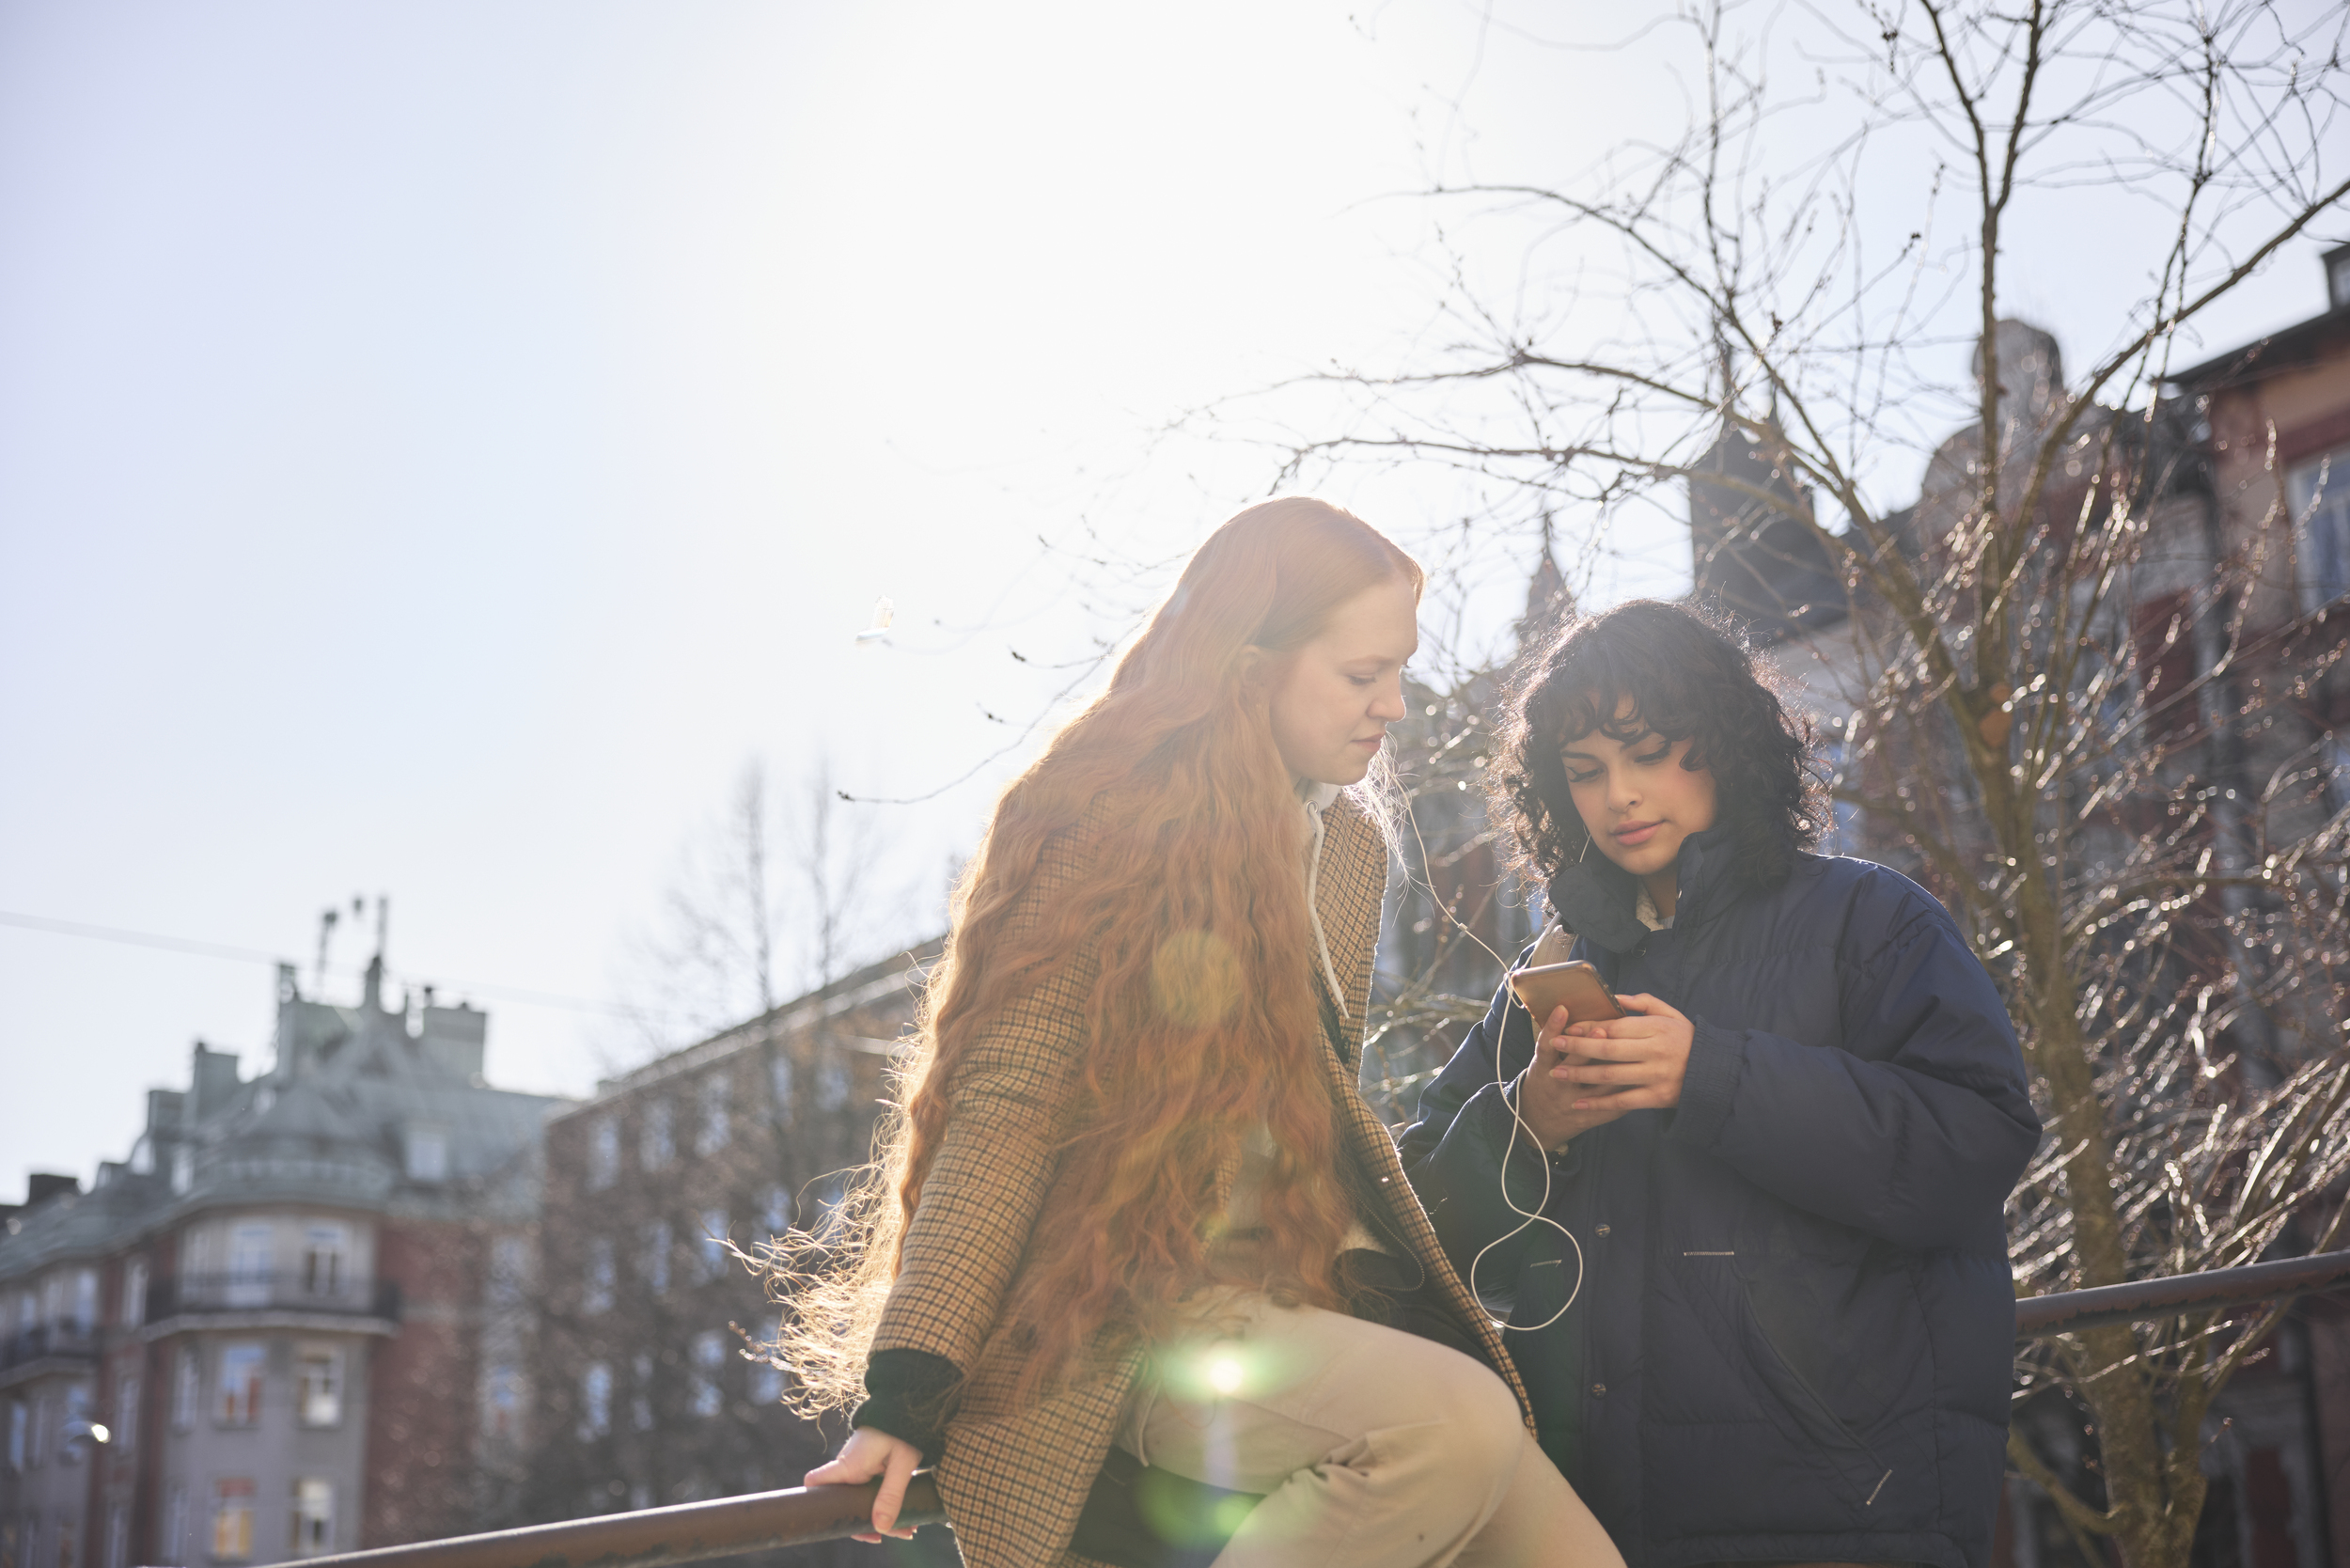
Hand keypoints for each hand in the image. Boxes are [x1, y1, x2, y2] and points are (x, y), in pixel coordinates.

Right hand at [805, 1428, 923, 1541]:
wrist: (909, 1407)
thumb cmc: (903, 1430)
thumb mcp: (903, 1463)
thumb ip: (892, 1494)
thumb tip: (881, 1528)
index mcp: (849, 1465)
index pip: (815, 1482)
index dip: (814, 1501)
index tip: (833, 1521)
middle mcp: (848, 1467)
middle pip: (840, 1502)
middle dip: (861, 1523)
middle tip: (885, 1535)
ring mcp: (856, 1467)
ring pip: (856, 1499)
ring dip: (877, 1516)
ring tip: (906, 1529)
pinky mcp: (867, 1466)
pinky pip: (867, 1491)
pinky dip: (881, 1504)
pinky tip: (903, 1516)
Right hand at [1513, 1005, 1637, 1150]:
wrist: (1539, 1121)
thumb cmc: (1545, 1079)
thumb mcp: (1542, 1061)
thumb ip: (1552, 1037)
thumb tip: (1566, 1008)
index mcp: (1541, 1070)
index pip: (1546, 1047)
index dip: (1554, 1028)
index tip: (1563, 1010)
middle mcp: (1556, 1087)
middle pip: (1571, 1066)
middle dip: (1587, 1047)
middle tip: (1600, 1029)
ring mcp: (1572, 1104)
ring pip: (1597, 1087)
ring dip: (1614, 1069)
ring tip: (1630, 1053)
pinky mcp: (1589, 1119)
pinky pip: (1610, 1106)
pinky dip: (1624, 1092)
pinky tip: (1638, 1078)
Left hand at [1555, 993, 1693, 1122]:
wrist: (1715, 1073)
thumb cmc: (1686, 1040)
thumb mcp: (1671, 1014)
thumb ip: (1643, 1004)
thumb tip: (1614, 997)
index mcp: (1656, 1028)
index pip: (1616, 1026)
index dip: (1589, 1027)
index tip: (1567, 1027)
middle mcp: (1655, 1051)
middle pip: (1608, 1049)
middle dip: (1578, 1047)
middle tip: (1555, 1045)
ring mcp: (1655, 1076)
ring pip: (1611, 1075)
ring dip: (1581, 1074)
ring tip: (1558, 1073)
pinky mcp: (1656, 1097)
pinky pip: (1623, 1101)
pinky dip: (1599, 1103)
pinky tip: (1579, 1102)